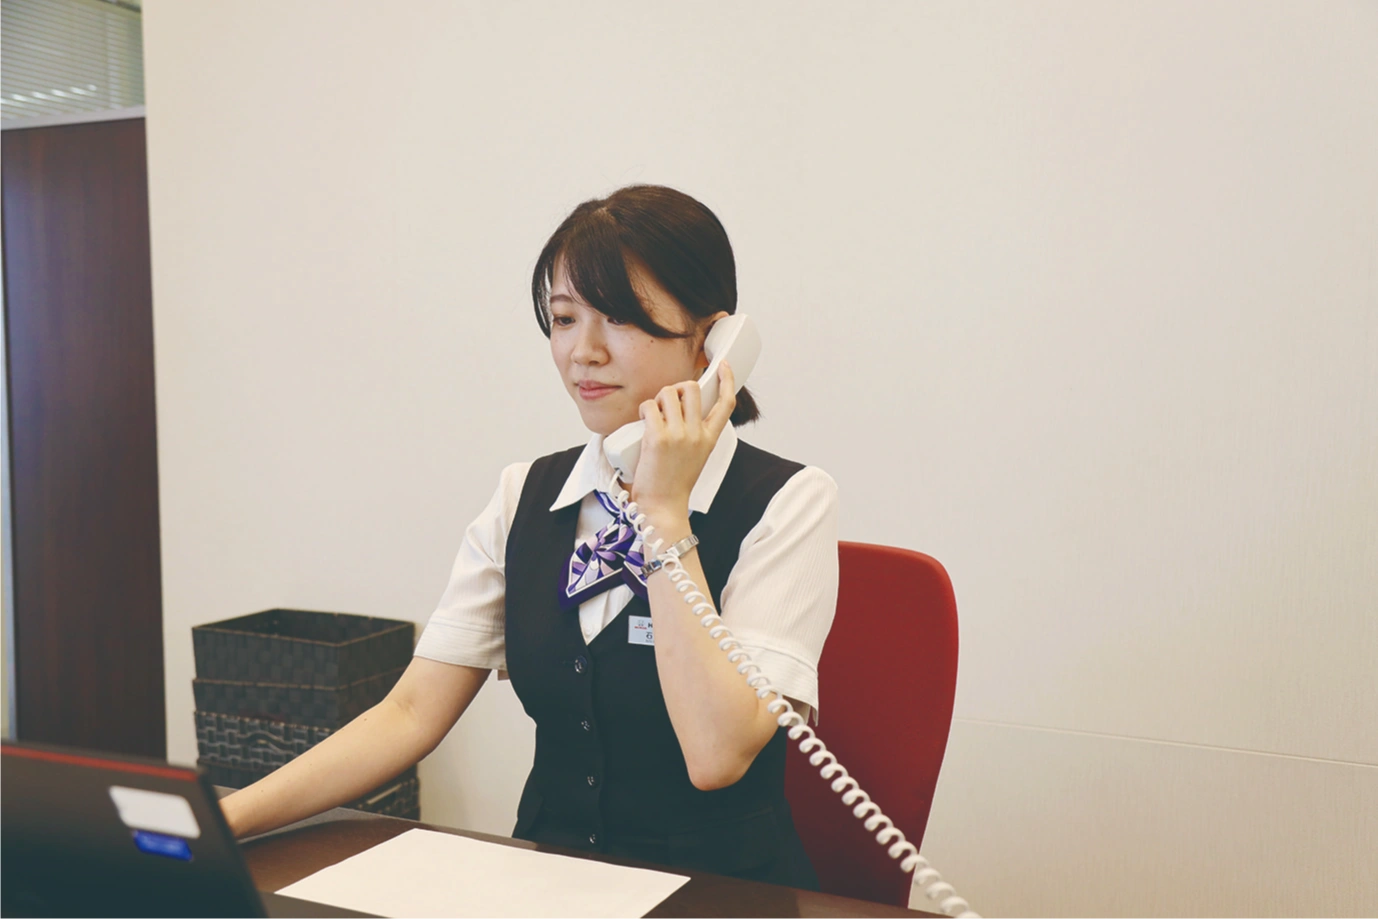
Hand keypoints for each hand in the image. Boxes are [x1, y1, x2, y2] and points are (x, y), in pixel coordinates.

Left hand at [628, 361, 735, 520]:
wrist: (663, 506)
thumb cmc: (674, 484)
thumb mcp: (695, 456)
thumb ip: (694, 433)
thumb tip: (679, 408)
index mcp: (710, 438)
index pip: (726, 403)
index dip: (727, 380)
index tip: (723, 366)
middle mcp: (697, 433)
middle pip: (692, 388)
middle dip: (677, 388)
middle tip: (668, 403)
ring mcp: (678, 434)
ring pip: (668, 392)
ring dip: (658, 399)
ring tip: (653, 416)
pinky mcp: (658, 437)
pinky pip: (649, 406)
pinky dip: (644, 410)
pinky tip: (643, 422)